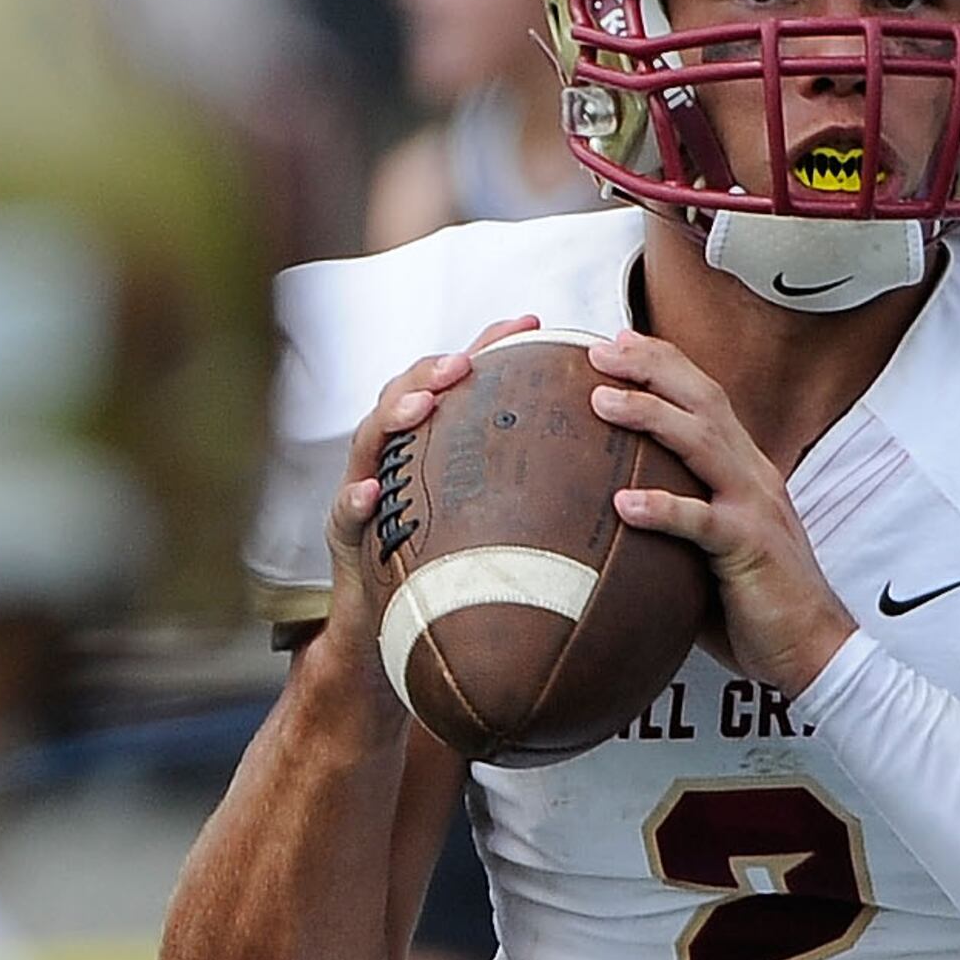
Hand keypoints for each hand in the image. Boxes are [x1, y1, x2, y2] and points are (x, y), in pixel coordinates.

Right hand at [314, 318, 542, 717]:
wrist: (390, 637)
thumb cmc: (449, 577)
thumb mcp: (495, 524)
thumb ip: (530, 488)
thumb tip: (616, 470)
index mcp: (430, 444)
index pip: (455, 381)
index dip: (488, 345)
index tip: (529, 322)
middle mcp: (391, 458)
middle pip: (404, 392)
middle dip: (432, 370)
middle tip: (464, 363)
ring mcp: (362, 492)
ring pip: (368, 440)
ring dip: (394, 416)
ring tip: (422, 406)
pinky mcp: (344, 537)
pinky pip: (344, 515)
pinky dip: (355, 500)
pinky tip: (371, 492)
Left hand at [584, 331, 854, 697]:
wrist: (813, 648)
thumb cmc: (754, 603)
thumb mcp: (710, 548)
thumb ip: (674, 521)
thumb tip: (610, 515)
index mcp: (744, 469)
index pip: (705, 399)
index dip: (664, 366)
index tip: (616, 345)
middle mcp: (752, 474)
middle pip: (703, 401)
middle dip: (651, 369)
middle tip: (598, 352)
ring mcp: (754, 507)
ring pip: (702, 444)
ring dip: (650, 417)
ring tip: (601, 402)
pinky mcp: (750, 549)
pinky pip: (702, 522)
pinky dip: (663, 510)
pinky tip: (623, 504)